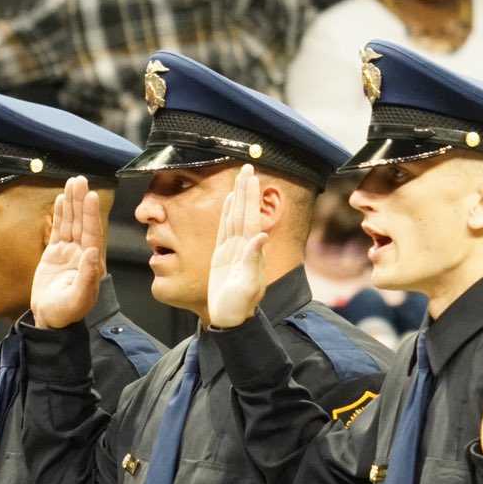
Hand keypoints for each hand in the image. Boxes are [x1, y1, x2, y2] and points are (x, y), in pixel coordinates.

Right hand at [28, 176, 105, 330]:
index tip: (90, 196)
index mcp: (92, 264)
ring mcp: (69, 252)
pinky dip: (59, 215)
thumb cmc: (66, 313)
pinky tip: (60, 200)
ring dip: (71, 204)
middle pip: (82, 223)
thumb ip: (87, 276)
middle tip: (80, 180)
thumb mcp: (78, 299)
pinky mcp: (55, 254)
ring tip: (72, 183)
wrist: (49, 320)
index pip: (92, 234)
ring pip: (71, 223)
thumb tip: (93, 252)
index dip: (91, 215)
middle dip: (81, 202)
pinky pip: (58, 230)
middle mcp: (83, 254)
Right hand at [205, 164, 268, 330]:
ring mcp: (232, 249)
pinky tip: (228, 202)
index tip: (252, 177)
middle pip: (243, 211)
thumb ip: (253, 260)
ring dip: (238, 197)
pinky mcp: (221, 255)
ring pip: (235, 216)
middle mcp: (243, 245)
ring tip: (240, 178)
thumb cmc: (240, 305)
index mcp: (250, 249)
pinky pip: (224, 228)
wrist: (230, 317)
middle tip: (247, 166)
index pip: (250, 216)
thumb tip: (261, 237)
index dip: (251, 197)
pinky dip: (226, 214)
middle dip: (246, 189)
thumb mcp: (249, 284)